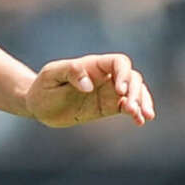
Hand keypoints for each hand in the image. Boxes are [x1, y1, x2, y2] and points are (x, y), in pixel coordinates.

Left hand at [24, 54, 154, 127]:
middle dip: (136, 91)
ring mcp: (108, 92)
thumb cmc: (43, 87)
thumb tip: (89, 85)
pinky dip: (136, 113)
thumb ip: (70, 73)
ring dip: (142, 102)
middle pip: (132, 77)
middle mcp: (104, 77)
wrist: (39, 106)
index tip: (120, 91)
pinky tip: (140, 122)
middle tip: (132, 108)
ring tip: (145, 117)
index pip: (119, 62)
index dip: (124, 74)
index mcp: (93, 66)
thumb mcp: (51, 76)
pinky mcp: (107, 108)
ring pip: (135, 92)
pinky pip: (127, 108)